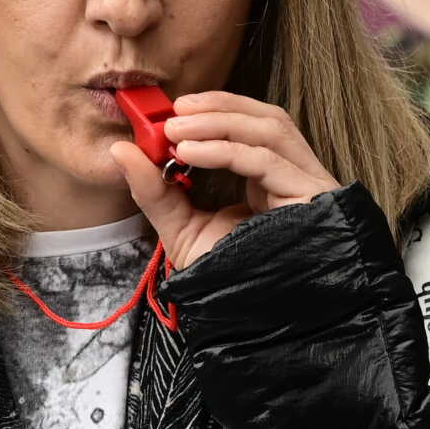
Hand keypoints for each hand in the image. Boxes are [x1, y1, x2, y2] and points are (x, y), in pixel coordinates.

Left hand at [112, 91, 340, 269]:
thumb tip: (119, 149)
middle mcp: (294, 177)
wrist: (251, 319)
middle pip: (266, 119)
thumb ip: (155, 190)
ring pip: (270, 130)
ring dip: (219, 121)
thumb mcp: (181, 228)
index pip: (251, 127)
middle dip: (217, 109)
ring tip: (175, 130)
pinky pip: (267, 161)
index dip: (215, 110)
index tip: (172, 112)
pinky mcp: (311, 196)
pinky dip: (226, 150)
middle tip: (172, 113)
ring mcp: (306, 185)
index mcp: (270, 180)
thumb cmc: (226, 278)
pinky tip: (190, 154)